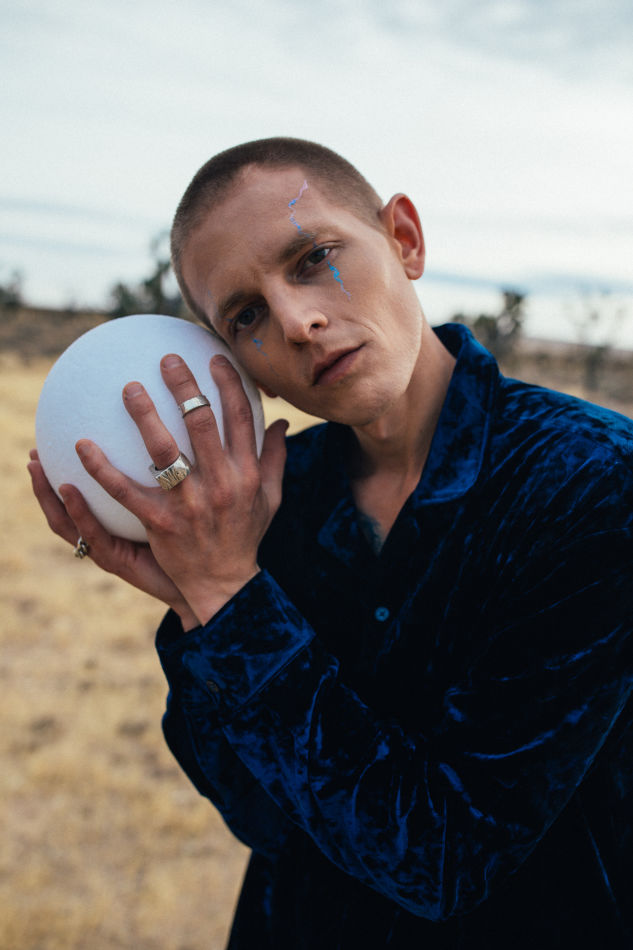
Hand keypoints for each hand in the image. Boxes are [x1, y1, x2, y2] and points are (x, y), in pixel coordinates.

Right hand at [27, 449, 199, 629]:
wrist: (209, 587)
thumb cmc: (196, 543)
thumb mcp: (178, 504)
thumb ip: (168, 476)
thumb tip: (170, 434)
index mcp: (112, 526)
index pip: (76, 499)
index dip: (59, 476)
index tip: (46, 446)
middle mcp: (104, 539)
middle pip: (62, 511)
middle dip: (44, 484)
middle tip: (32, 454)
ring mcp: (108, 552)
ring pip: (67, 524)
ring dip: (49, 495)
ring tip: (38, 467)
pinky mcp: (120, 563)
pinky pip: (94, 535)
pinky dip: (79, 512)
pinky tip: (70, 488)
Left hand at [70, 353, 287, 624]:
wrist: (225, 584)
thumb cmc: (245, 536)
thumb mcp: (270, 498)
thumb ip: (274, 458)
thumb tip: (279, 421)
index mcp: (246, 474)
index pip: (240, 418)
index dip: (228, 384)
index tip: (213, 358)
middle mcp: (221, 484)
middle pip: (201, 424)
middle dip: (184, 386)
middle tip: (166, 360)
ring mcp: (189, 504)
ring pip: (164, 450)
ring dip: (144, 415)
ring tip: (129, 388)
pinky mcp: (160, 523)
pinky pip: (125, 491)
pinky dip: (101, 468)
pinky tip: (82, 446)